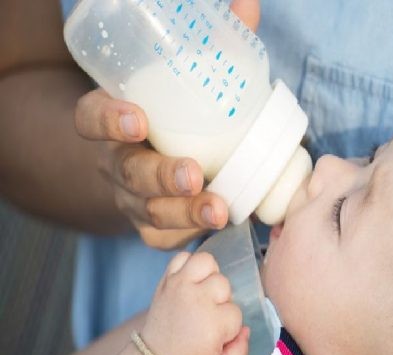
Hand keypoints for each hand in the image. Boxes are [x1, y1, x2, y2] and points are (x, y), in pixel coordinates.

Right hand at [70, 0, 260, 249]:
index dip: (109, 120)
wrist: (144, 157)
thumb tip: (246, 5)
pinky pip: (164, 238)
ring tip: (219, 210)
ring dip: (184, 214)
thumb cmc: (170, 112)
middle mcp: (117, 162)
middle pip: (128, 173)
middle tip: (192, 174)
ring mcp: (133, 198)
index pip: (93, 119)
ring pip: (149, 212)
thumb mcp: (179, 79)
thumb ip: (213, 44)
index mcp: (113, 120)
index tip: (136, 119)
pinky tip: (218, 229)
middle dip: (159, 176)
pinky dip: (190, 235)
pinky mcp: (151, 226)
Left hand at [141, 252, 249, 354]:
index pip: (236, 311)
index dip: (230, 326)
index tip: (218, 338)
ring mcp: (179, 287)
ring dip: (209, 275)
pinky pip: (181, 258)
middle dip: (221, 300)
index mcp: (214, 323)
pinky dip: (188, 265)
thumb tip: (245, 329)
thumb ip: (242, 350)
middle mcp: (197, 299)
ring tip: (203, 292)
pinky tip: (190, 282)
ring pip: (205, 261)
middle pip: (223, 284)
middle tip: (209, 317)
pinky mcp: (165, 282)